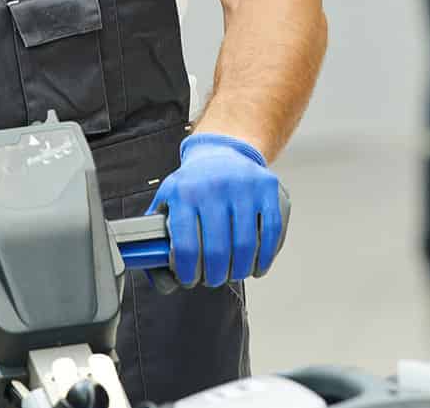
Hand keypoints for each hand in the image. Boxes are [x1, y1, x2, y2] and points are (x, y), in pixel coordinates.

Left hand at [148, 133, 284, 287]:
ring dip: (240, 270)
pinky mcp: (268, 188)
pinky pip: (272, 232)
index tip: (189, 279)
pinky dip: (265, 256)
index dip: (187, 272)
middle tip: (213, 279)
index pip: (185, 246)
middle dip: (215, 276)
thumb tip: (163, 279)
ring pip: (246, 245)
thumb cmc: (193, 184)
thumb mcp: (167, 203)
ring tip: (233, 273)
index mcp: (184, 192)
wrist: (221, 152)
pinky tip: (256, 265)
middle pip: (218, 250)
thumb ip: (157, 241)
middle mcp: (215, 186)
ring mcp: (244, 186)